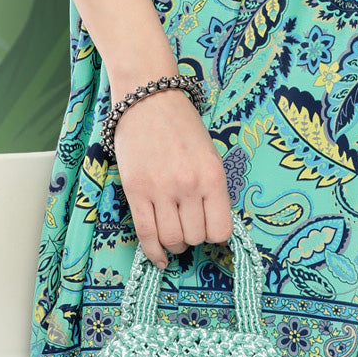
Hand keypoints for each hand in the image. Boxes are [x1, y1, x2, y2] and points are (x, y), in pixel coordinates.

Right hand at [112, 87, 233, 269]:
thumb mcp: (210, 154)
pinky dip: (153, 252)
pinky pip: (146, 234)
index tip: (207, 229)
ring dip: (174, 245)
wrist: (149, 98)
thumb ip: (212, 189)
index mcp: (213, 176)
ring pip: (171, 240)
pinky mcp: (136, 191)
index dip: (214, 235)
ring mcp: (161, 189)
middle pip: (195, 237)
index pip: (221, 231)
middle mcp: (189, 185)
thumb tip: (211, 226)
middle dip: (193, 239)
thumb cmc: (182, 125)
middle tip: (187, 226)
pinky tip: (158, 258)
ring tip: (173, 234)